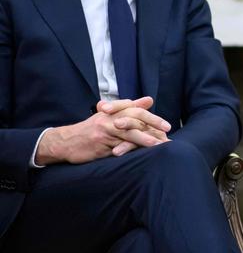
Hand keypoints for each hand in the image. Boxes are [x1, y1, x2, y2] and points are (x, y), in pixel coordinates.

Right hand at [36, 96, 170, 164]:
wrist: (65, 142)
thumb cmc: (91, 130)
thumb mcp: (109, 115)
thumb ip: (130, 107)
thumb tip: (149, 100)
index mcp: (114, 111)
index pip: (137, 110)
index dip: (152, 117)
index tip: (167, 125)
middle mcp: (110, 118)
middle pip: (135, 118)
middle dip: (152, 124)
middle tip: (167, 130)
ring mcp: (104, 131)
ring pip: (127, 132)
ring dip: (144, 138)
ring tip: (157, 143)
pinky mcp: (99, 144)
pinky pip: (117, 146)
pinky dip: (129, 148)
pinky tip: (139, 153)